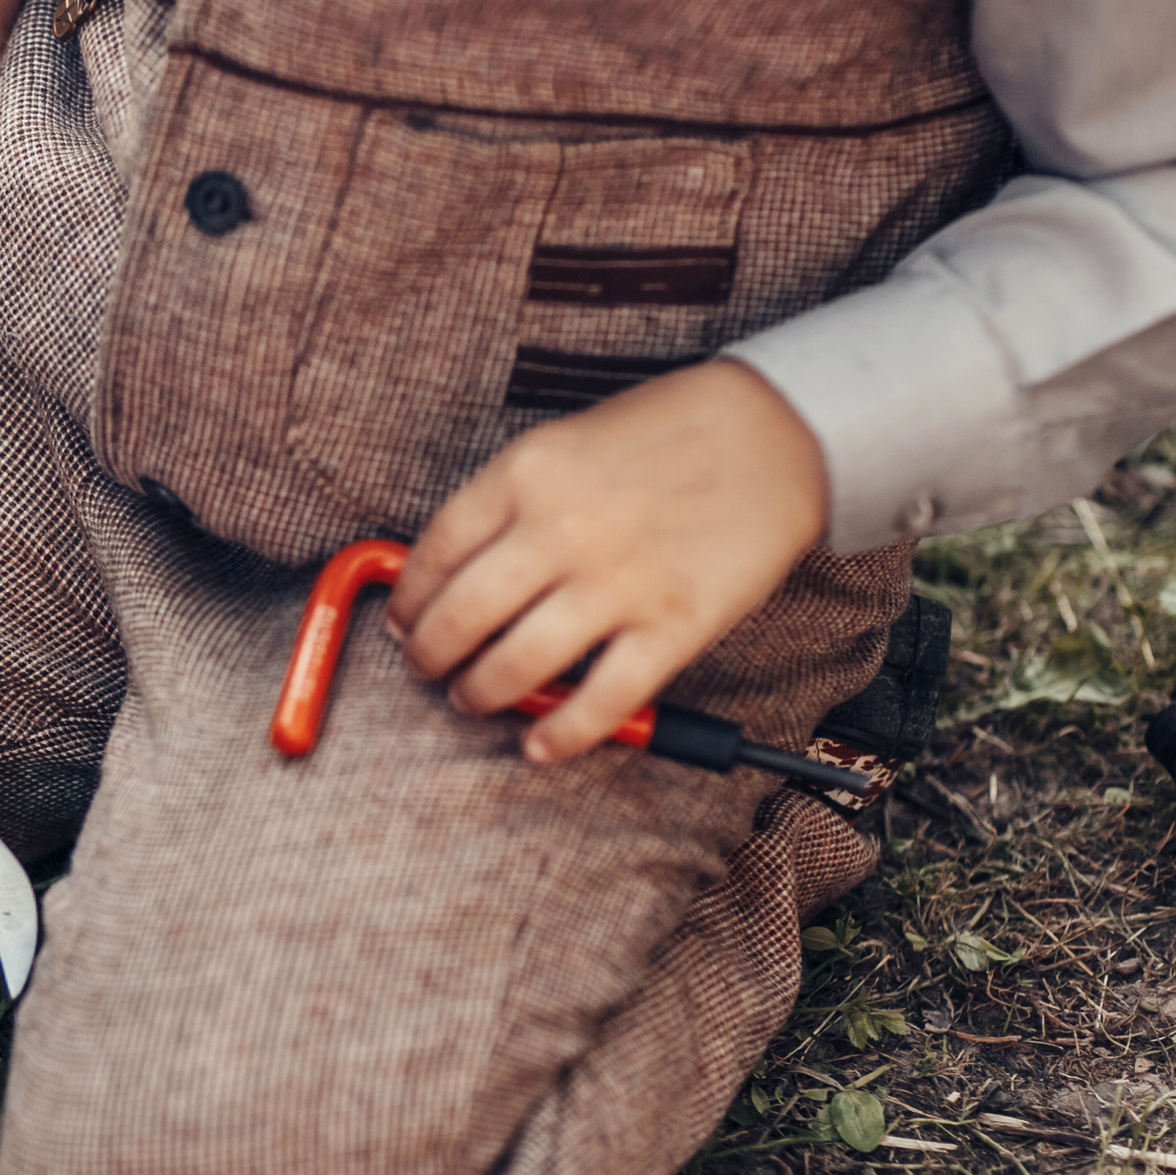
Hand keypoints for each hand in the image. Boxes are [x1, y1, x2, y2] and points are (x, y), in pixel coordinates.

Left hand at [383, 360, 829, 761]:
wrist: (774, 430)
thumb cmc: (664, 432)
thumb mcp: (564, 444)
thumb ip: (508, 504)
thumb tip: (448, 573)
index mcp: (525, 474)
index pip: (433, 555)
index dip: (407, 602)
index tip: (401, 622)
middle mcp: (560, 530)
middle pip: (460, 618)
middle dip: (428, 657)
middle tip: (426, 669)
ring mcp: (617, 582)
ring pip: (515, 666)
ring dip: (479, 695)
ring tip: (471, 699)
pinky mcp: (673, 626)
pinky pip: (600, 701)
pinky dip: (561, 734)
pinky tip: (539, 744)